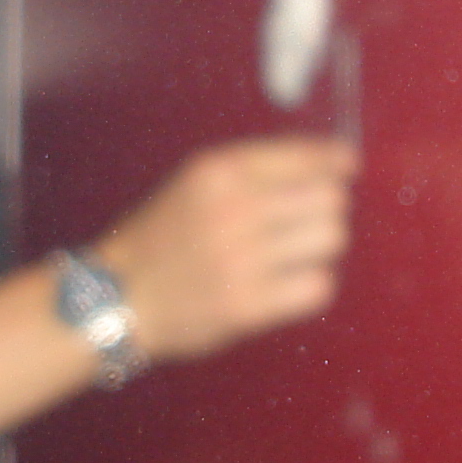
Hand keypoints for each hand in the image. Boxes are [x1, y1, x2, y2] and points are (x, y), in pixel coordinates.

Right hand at [92, 137, 356, 364]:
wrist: (115, 298)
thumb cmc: (162, 237)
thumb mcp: (195, 182)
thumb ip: (256, 170)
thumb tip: (333, 162)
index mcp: (220, 171)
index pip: (306, 157)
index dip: (336, 161)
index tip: (346, 168)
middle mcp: (234, 209)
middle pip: (329, 198)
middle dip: (326, 208)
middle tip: (307, 222)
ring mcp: (242, 259)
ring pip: (331, 239)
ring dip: (320, 247)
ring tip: (294, 254)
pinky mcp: (247, 305)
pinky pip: (318, 287)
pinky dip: (311, 285)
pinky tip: (288, 284)